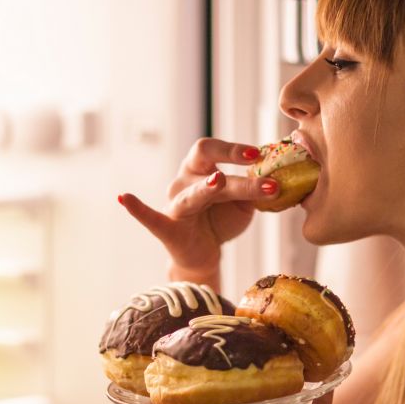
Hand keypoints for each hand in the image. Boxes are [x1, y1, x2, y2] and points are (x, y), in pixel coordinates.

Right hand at [119, 138, 277, 286]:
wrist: (204, 254)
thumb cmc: (222, 219)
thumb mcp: (243, 202)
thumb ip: (255, 189)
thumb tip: (279, 174)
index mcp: (202, 168)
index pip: (215, 148)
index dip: (236, 148)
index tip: (259, 153)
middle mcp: (185, 179)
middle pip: (205, 160)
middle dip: (230, 158)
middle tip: (255, 159)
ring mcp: (175, 202)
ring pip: (195, 194)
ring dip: (210, 189)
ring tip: (220, 182)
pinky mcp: (167, 227)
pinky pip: (150, 217)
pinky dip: (137, 209)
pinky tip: (124, 198)